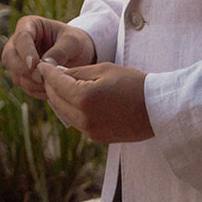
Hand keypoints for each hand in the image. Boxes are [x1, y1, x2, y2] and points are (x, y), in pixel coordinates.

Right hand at [1, 15, 95, 97]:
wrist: (79, 55)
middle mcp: (18, 42)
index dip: (26, 52)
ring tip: (52, 84)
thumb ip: (60, 50)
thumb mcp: (73, 42)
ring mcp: (18, 59)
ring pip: (15, 73)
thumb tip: (45, 64)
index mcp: (29, 25)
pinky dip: (36, 90)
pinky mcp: (22, 75)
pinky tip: (51, 89)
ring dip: (32, 82)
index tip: (34, 64)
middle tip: (42, 78)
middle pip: (9, 57)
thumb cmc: (76, 42)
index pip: (21, 37)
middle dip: (24, 69)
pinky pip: (23, 85)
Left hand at [39, 62, 153, 143]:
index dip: (47, 72)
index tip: (42, 65)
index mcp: (84, 98)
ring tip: (65, 84)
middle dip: (52, 85)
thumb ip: (76, 72)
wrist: (158, 109)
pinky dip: (73, 109)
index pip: (55, 83)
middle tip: (52, 73)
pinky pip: (76, 121)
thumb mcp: (104, 70)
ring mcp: (90, 130)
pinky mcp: (97, 137)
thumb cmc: (133, 84)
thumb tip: (55, 73)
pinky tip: (79, 99)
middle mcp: (83, 118)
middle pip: (55, 99)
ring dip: (61, 98)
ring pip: (64, 112)